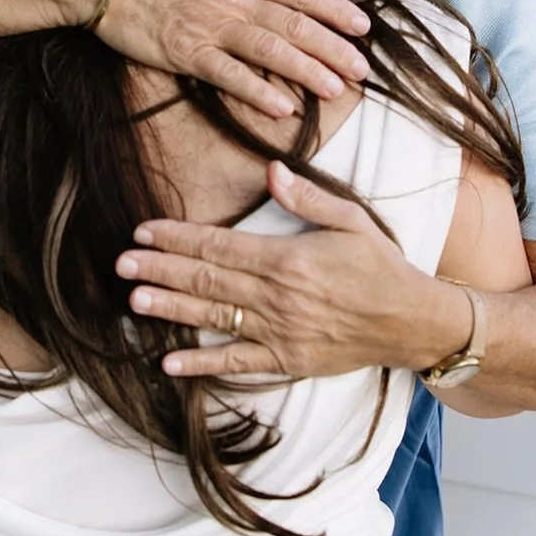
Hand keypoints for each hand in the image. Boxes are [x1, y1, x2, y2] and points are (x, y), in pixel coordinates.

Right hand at [95, 0, 370, 117]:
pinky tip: (284, 108)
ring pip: (272, 49)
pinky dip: (259, 91)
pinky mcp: (186, 52)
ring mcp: (211, 24)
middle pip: (296, 24)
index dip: (336, 11)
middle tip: (362, 69)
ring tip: (336, 89)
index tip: (362, 28)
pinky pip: (230, 75)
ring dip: (308, 71)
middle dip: (334, 48)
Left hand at [115, 162, 468, 376]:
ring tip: (134, 301)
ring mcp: (279, 332)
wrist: (412, 322)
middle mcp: (277, 296)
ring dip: (171, 310)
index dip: (178, 238)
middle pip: (207, 280)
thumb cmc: (382, 267)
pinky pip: (237, 364)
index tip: (144, 231)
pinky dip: (203, 364)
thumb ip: (308, 197)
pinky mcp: (287, 359)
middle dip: (160, 270)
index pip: (219, 245)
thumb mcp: (351, 220)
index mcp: (288, 258)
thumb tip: (271, 171)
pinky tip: (170, 364)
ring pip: (214, 318)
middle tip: (123, 264)